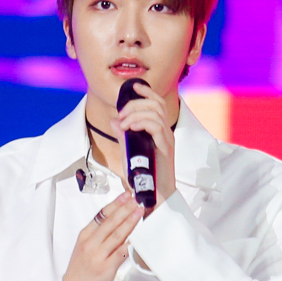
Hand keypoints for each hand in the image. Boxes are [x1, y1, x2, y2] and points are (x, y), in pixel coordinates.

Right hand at [62, 190, 138, 280]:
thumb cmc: (80, 272)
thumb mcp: (84, 248)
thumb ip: (99, 236)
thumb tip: (119, 222)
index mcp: (85, 236)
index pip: (101, 215)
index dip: (115, 204)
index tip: (125, 195)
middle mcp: (90, 243)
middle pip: (110, 222)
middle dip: (125, 209)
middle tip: (136, 199)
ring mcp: (98, 255)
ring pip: (117, 234)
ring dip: (130, 222)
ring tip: (139, 212)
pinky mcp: (106, 267)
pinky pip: (121, 252)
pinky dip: (130, 242)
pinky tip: (138, 235)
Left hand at [113, 85, 179, 204]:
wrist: (154, 194)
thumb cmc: (144, 175)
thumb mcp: (128, 151)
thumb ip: (122, 136)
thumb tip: (114, 121)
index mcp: (159, 130)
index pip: (157, 103)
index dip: (147, 91)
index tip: (134, 86)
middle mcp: (165, 132)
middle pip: (156, 104)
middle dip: (135, 104)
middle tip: (121, 115)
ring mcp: (167, 139)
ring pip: (155, 113)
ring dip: (135, 114)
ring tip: (124, 123)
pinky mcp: (166, 148)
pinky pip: (157, 127)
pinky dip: (142, 123)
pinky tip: (131, 128)